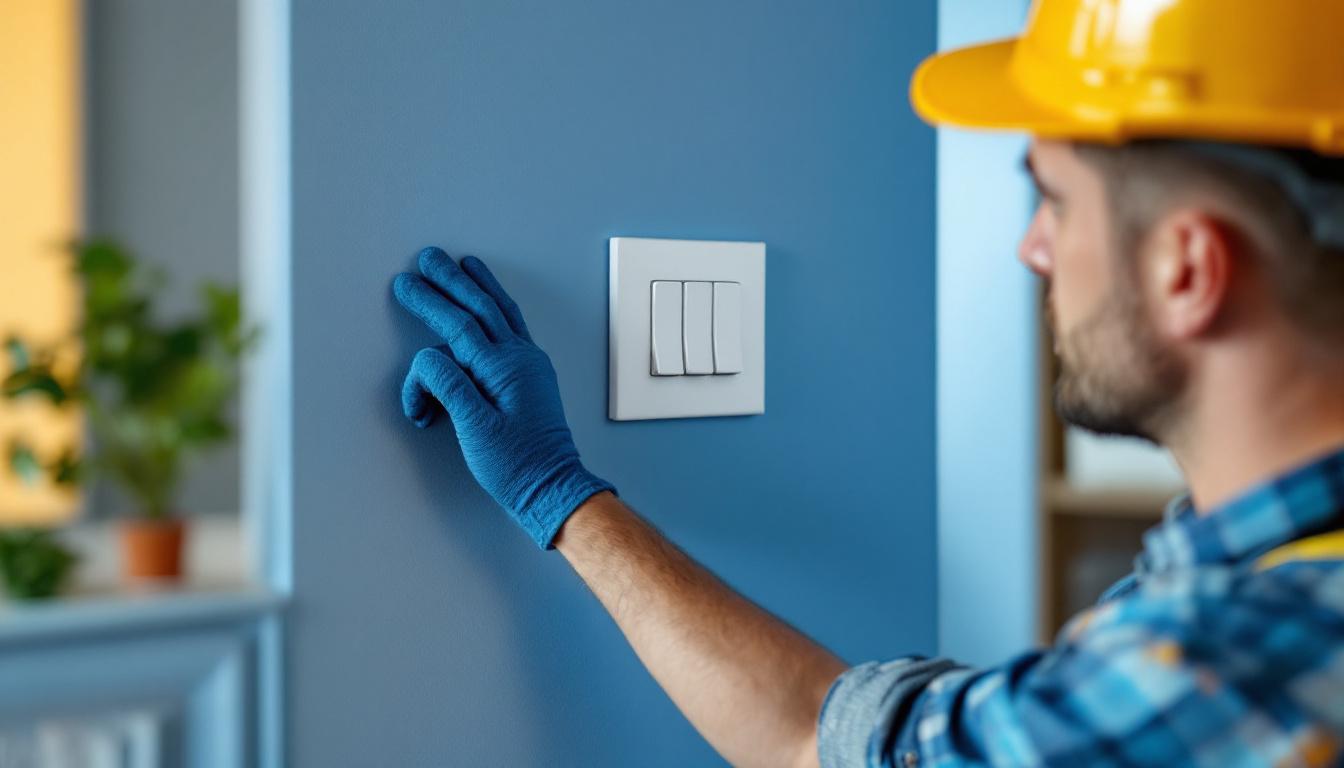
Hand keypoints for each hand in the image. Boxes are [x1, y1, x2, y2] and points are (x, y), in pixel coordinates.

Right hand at [393, 247, 614, 548]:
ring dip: (480, 287)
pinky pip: (512, 328)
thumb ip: (449, 386)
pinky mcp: (531, 376)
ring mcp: (529, 365)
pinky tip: (492, 301)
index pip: (458, 326)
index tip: (406, 283)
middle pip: (480, 308)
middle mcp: (520, 359)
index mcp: (503, 369)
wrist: (553, 486)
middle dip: (451, 281)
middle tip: (428, 258)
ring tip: (466, 264)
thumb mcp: (474, 429)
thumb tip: (428, 356)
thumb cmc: (515, 467)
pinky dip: (498, 308)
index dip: (430, 302)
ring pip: (501, 313)